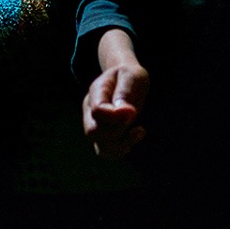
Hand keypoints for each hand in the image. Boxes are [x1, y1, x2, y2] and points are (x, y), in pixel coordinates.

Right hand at [82, 33, 149, 159]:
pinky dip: (121, 151)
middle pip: (93, 132)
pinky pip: (106, 152)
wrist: (127, 79)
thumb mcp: (132, 76)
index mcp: (96, 91)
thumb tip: (125, 113)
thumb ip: (126, 92)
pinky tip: (134, 138)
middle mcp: (90, 110)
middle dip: (118, 131)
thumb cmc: (130, 76)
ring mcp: (94, 124)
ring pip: (100, 147)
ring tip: (139, 131)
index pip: (98, 110)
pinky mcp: (103, 136)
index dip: (115, 116)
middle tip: (136, 121)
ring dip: (122, 145)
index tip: (132, 112)